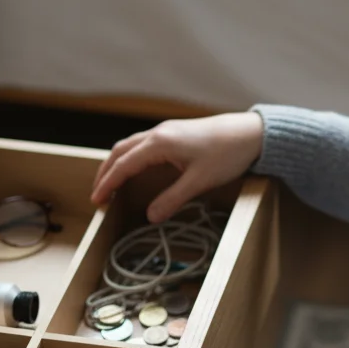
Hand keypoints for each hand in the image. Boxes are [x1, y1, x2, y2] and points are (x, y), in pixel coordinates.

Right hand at [90, 112, 264, 221]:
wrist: (251, 132)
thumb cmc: (227, 154)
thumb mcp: (199, 182)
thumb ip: (172, 199)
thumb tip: (151, 216)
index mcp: (159, 143)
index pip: (124, 164)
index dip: (108, 183)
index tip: (97, 200)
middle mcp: (158, 133)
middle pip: (121, 151)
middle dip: (106, 172)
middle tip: (98, 194)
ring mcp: (167, 131)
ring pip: (131, 145)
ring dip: (118, 163)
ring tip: (111, 183)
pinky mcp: (176, 133)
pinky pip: (144, 144)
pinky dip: (132, 158)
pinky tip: (136, 169)